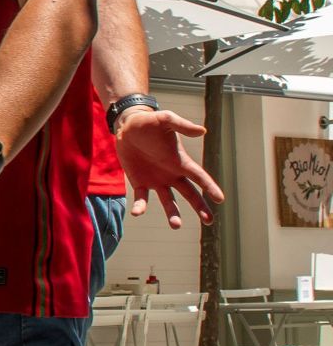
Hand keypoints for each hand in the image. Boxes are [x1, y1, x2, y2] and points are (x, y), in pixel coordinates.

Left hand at [115, 108, 222, 227]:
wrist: (127, 127)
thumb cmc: (149, 122)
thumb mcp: (165, 119)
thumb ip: (182, 125)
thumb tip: (202, 131)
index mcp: (180, 161)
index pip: (199, 177)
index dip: (209, 187)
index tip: (220, 199)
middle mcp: (172, 174)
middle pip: (190, 194)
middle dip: (200, 207)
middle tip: (209, 221)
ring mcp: (157, 180)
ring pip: (168, 201)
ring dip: (173, 213)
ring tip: (176, 225)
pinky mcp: (139, 182)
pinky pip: (142, 198)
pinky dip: (140, 206)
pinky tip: (137, 213)